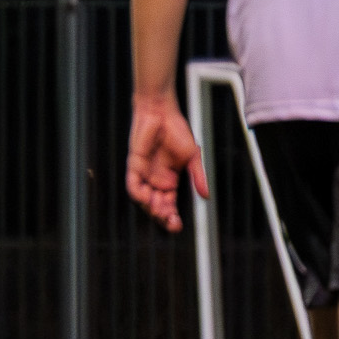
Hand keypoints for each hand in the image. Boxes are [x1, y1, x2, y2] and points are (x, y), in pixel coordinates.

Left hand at [126, 93, 206, 232]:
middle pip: (156, 206)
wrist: (162, 113)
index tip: (178, 225)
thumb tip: (206, 195)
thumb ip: (198, 176)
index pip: (169, 204)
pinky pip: (133, 184)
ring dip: (151, 208)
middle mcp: (156, 179)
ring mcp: (145, 173)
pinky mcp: (135, 165)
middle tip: (171, 222)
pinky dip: (138, 194)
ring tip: (161, 212)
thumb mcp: (192, 157)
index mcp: (170, 179)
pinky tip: (147, 198)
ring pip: (144, 199)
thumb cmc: (176, 130)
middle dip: (163, 217)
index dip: (172, 216)